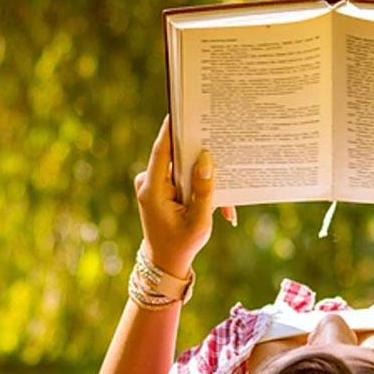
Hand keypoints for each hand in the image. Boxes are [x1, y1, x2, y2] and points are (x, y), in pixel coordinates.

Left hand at [133, 116, 231, 277]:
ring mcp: (153, 186)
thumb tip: (206, 159)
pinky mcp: (161, 191)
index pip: (162, 150)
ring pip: (182, 171)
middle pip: (175, 158)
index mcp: (152, 188)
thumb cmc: (181, 245)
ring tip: (224, 199)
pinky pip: (181, 180)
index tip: (181, 108)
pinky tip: (219, 207)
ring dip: (203, 180)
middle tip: (218, 140)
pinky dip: (199, 189)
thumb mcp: (199, 220)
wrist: (165, 265)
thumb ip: (204, 189)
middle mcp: (148, 183)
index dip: (171, 129)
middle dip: (200, 158)